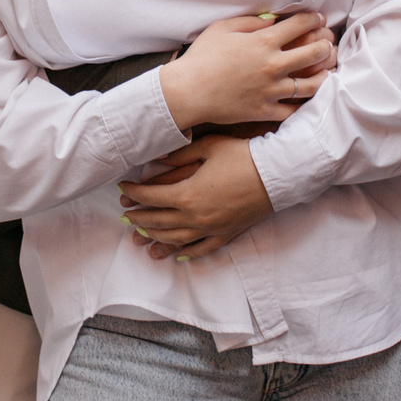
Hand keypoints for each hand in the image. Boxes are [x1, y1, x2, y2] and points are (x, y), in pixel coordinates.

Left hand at [118, 134, 275, 261]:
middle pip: (158, 221)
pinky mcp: (226, 233)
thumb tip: (158, 159)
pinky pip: (202, 248)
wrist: (277, 174)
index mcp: (187, 194)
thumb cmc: (243, 156)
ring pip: (175, 238)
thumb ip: (180, 154)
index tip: (123, 189)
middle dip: (139, 217)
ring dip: (155, 237)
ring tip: (142, 234)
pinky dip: (186, 252)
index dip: (133, 193)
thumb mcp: (208, 147)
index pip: (150, 197)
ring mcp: (211, 228)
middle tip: (126, 215)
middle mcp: (195, 217)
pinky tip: (177, 254)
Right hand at [157, 12, 334, 132]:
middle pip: (314, 53)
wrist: (188, 91)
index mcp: (263, 42)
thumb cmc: (202, 57)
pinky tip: (309, 99)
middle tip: (327, 43)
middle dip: (325, 45)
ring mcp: (271, 90)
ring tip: (327, 71)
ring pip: (312, 85)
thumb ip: (251, 22)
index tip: (318, 18)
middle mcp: (273, 66)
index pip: (299, 25)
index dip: (313, 19)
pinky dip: (304, 105)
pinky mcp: (265, 111)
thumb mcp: (223, 28)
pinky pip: (293, 110)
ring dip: (324, 75)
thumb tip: (272, 21)